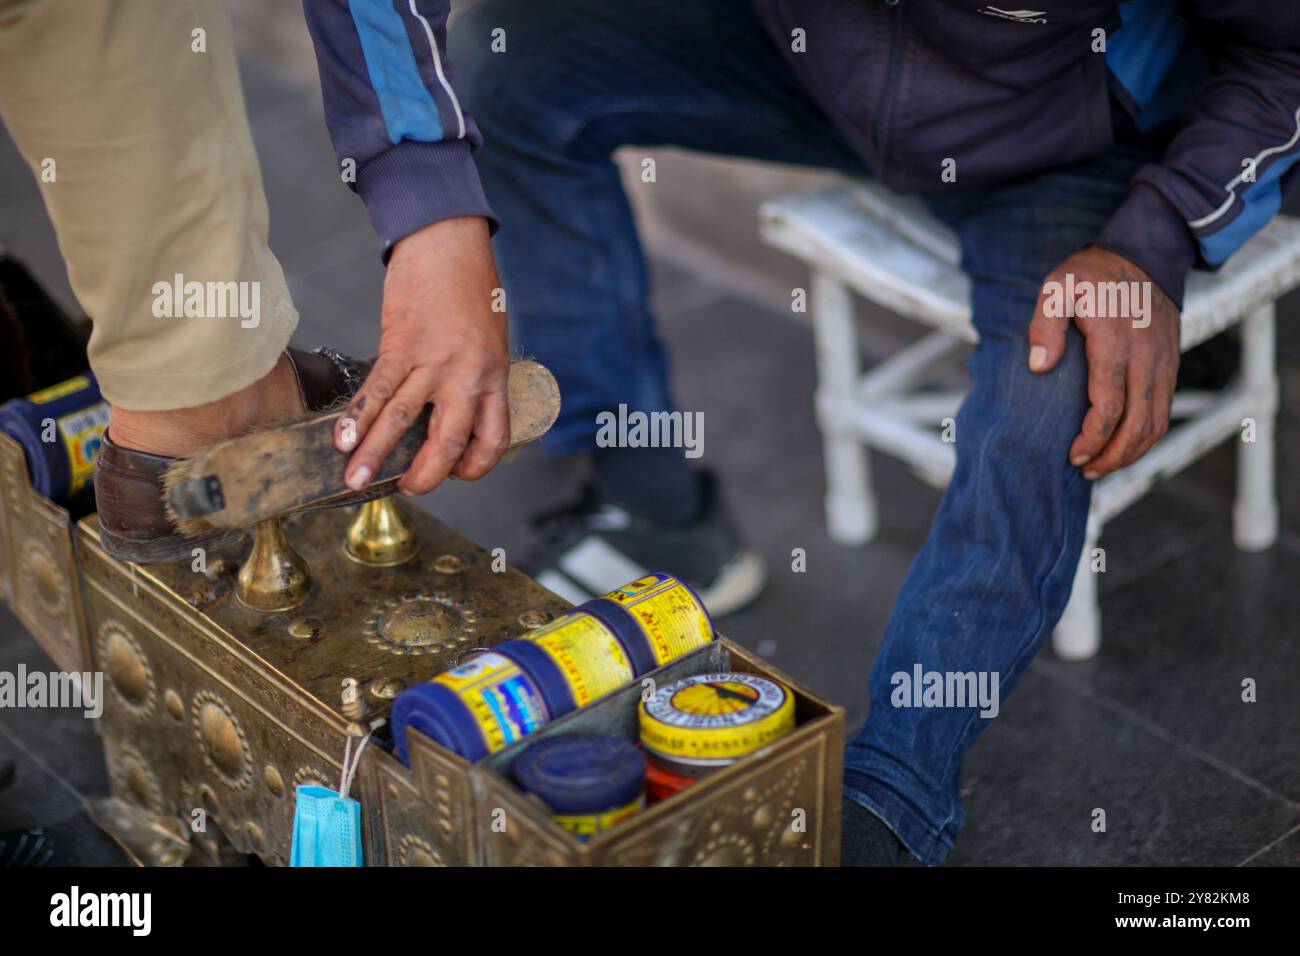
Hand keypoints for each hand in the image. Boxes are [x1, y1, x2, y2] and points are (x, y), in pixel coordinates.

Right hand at [335, 216, 509, 494]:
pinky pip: (377, 390)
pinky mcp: (401, 345)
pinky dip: (357, 417)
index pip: (493, 438)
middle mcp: (468, 376)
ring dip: (374, 455)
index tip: (455, 473)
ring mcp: (434, 362)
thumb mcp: (490, 338)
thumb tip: (449, 408)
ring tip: (354, 480)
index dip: (474, 466)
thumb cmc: (471, 286)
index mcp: (496, 377)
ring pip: (403, 421)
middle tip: (404, 489)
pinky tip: (341, 439)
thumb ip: (475, 375)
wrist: (448, 240)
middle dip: (424, 475)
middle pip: (448, 442)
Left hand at [1027, 246, 1179, 478]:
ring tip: (1102, 467)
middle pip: (1138, 425)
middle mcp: (1146, 358)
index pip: (1110, 406)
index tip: (1072, 454)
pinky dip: (1147, 435)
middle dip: (1112, 456)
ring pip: (1156, 423)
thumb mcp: (1057, 288)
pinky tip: (1124, 446)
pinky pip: (1164, 410)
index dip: (1092, 438)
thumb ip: (1044, 325)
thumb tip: (1039, 366)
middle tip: (1085, 471)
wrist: (1144, 255)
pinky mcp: (1170, 365)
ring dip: (1132, 452)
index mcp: (1115, 343)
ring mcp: (1163, 363)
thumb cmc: (1092, 275)